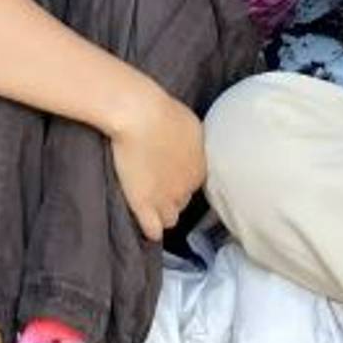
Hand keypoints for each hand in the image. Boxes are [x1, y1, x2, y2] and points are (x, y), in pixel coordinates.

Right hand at [108, 79, 204, 241]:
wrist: (141, 115)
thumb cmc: (164, 112)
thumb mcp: (191, 126)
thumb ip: (193, 144)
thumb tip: (191, 147)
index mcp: (201, 168)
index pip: (194, 184)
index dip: (181, 179)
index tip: (169, 173)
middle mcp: (187, 187)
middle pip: (184, 201)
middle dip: (173, 195)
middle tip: (157, 185)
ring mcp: (166, 198)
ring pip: (171, 218)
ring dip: (163, 212)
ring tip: (150, 205)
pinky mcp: (144, 204)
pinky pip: (153, 230)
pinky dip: (151, 229)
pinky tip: (147, 226)